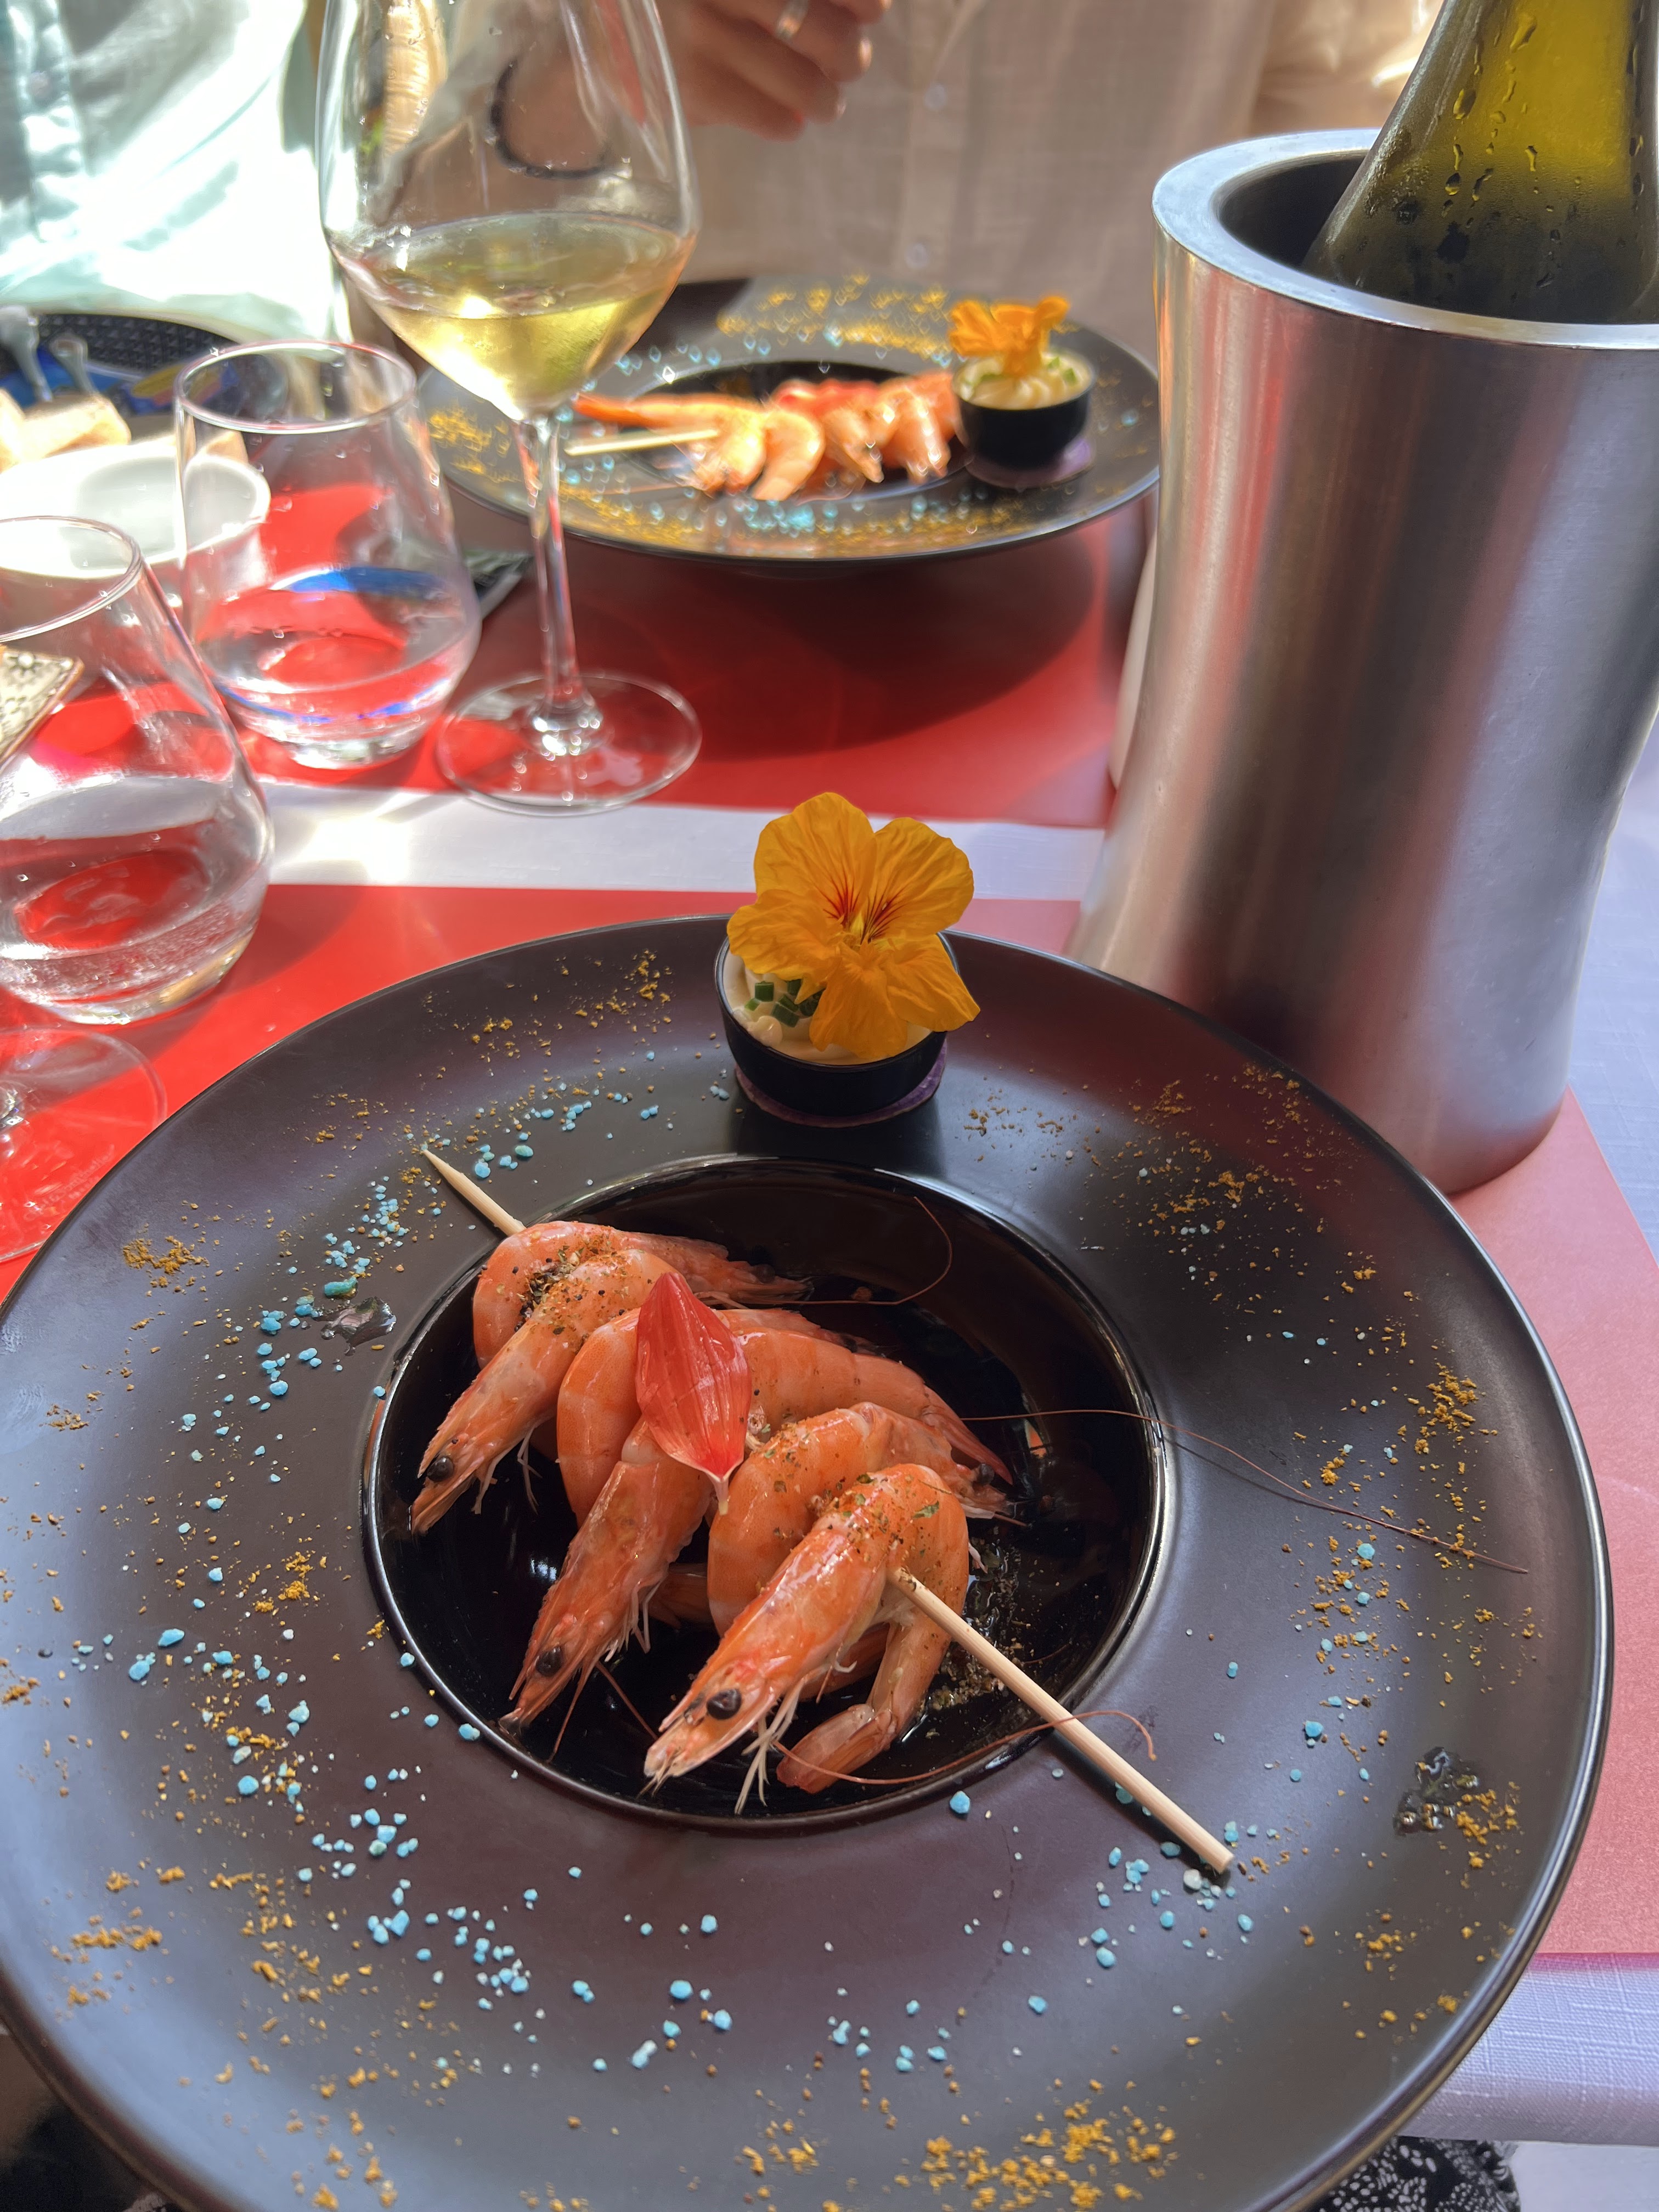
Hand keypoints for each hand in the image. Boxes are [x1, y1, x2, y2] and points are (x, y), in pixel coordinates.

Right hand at [659, 0, 887, 140]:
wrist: (600, 35)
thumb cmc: (682, 7)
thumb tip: (869, 12)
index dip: (862, 1)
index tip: (873, 12)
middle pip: (824, 32)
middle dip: (850, 56)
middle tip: (849, 65)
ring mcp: (704, 35)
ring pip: (804, 84)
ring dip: (826, 100)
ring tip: (825, 103)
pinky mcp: (693, 88)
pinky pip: (770, 118)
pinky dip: (789, 123)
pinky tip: (787, 119)